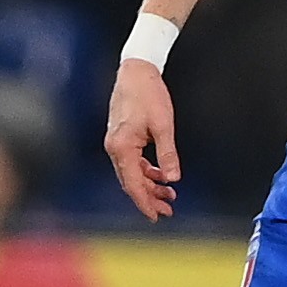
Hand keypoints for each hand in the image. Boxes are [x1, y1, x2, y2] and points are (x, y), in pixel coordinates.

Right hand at [104, 58, 180, 221]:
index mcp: (122, 147)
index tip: (156, 216)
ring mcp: (115, 142)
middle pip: (130, 182)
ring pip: (131, 173)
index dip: (145, 203)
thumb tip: (173, 177)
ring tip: (168, 194)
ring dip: (149, 185)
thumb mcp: (164, 125)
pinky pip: (131, 162)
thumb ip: (167, 154)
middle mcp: (114, 147)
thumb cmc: (148, 93)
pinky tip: (159, 175)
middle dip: (149, 198)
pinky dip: (145, 171)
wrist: (136, 70)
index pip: (133, 184)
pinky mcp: (120, 137)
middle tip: (167, 209)